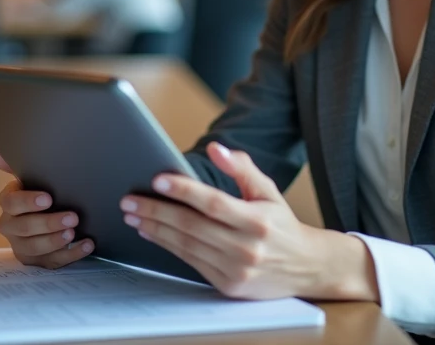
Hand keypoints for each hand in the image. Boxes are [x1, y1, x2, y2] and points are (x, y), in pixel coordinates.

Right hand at [0, 138, 93, 267]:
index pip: (10, 203)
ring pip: (34, 248)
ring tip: (74, 233)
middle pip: (24, 228)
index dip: (28, 202)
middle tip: (72, 217)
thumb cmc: (38, 190)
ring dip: (55, 241)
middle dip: (48, 223)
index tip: (48, 199)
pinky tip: (86, 245)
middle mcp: (11, 227)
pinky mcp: (38, 261)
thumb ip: (9, 160)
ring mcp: (23, 246)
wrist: (49, 214)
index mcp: (9, 203)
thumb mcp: (30, 174)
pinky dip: (71, 254)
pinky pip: (52, 262)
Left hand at [120, 142, 378, 301]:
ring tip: (133, 214)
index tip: (157, 179)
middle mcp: (246, 248)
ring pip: (186, 246)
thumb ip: (242, 168)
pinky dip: (167, 246)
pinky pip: (191, 262)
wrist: (306, 268)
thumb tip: (216, 149)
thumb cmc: (282, 223)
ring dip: (155, 229)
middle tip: (129, 199)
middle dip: (156, 211)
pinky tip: (151, 232)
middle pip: (192, 226)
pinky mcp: (228, 285)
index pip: (214, 203)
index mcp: (258, 220)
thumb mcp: (268, 191)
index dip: (184, 190)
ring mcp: (236, 270)